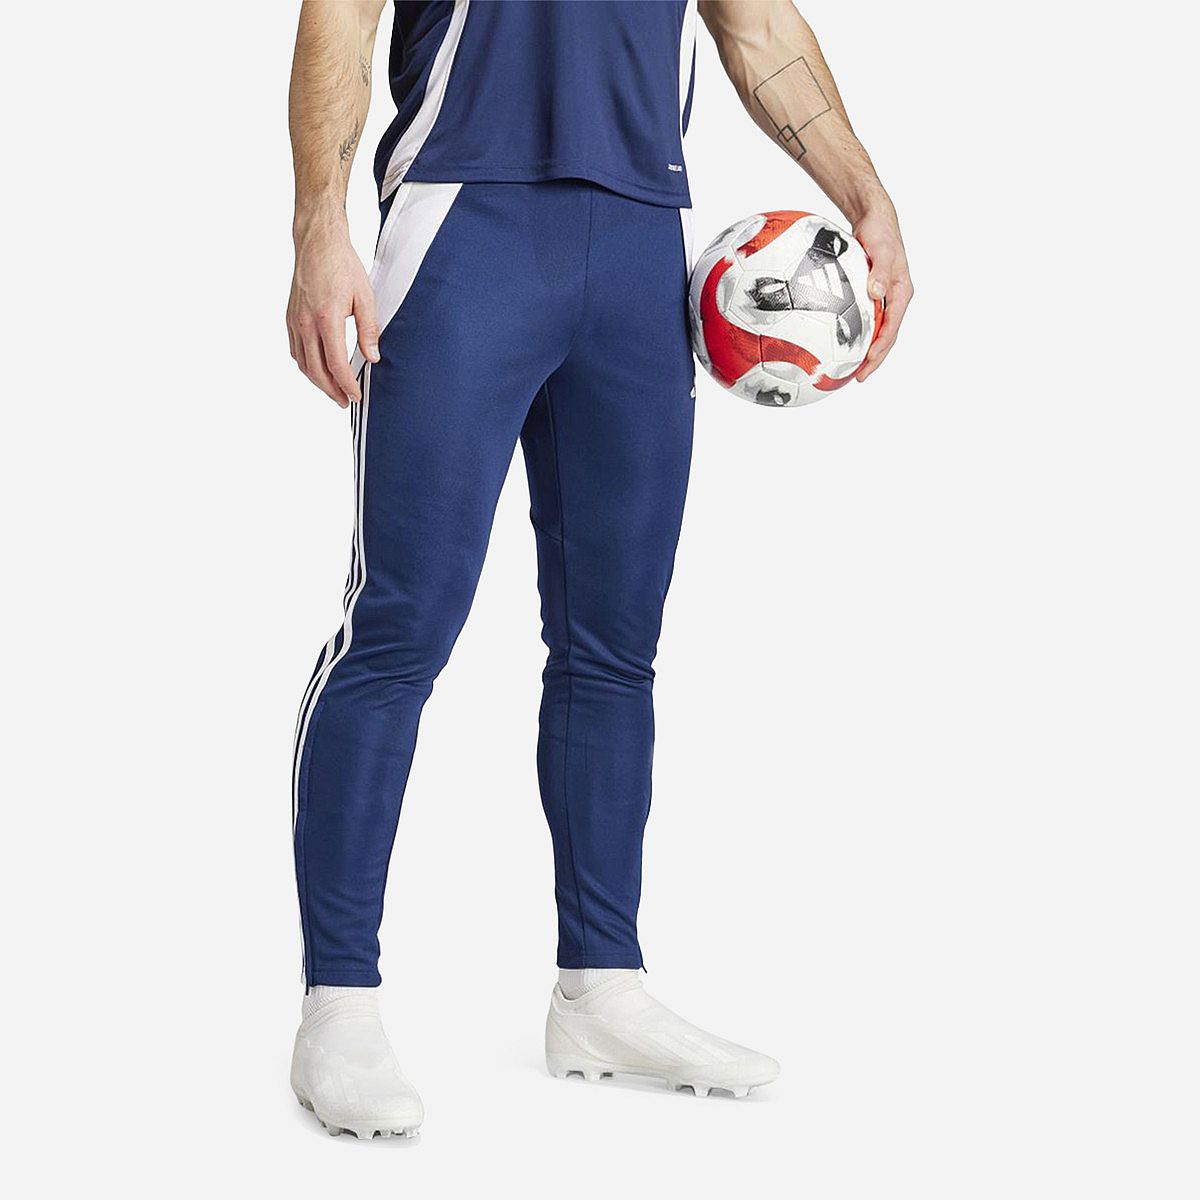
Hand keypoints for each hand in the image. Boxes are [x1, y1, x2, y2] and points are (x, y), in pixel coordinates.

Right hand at [287, 211, 378, 406]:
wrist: (317, 243)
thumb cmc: (343, 266)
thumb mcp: (365, 297)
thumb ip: (369, 330)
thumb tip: (372, 358)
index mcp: (327, 318)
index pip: (335, 364)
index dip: (346, 384)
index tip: (356, 395)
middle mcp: (306, 322)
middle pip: (316, 370)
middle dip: (332, 390)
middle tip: (346, 401)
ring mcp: (295, 321)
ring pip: (303, 363)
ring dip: (318, 382)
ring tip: (334, 391)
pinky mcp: (290, 317)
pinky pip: (296, 351)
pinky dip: (306, 366)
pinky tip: (318, 371)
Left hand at [852, 203, 912, 382]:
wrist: (873, 218)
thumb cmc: (880, 232)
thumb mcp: (883, 249)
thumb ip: (881, 271)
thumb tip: (876, 293)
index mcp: (901, 293)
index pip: (893, 327)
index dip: (882, 347)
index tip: (869, 361)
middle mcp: (892, 299)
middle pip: (885, 336)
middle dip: (874, 359)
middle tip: (859, 378)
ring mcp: (881, 299)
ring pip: (874, 331)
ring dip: (863, 351)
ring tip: (848, 370)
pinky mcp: (867, 295)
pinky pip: (861, 319)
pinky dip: (852, 333)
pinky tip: (834, 343)